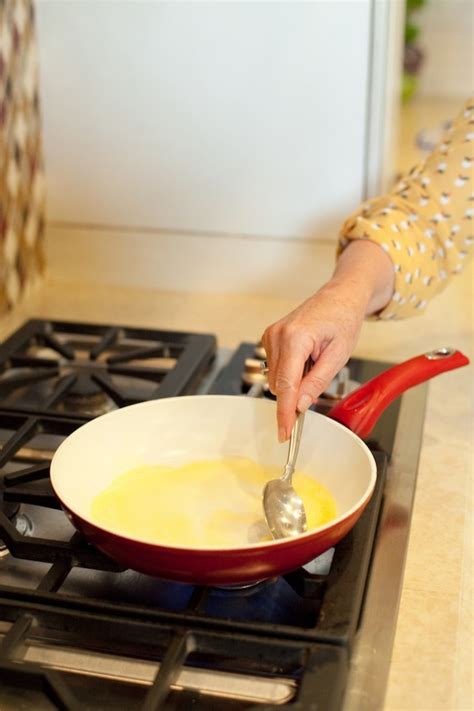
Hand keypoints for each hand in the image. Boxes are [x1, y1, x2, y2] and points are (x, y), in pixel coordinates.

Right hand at [261, 280, 365, 440]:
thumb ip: (318, 382)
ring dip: (294, 381)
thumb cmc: (343, 319)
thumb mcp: (339, 355)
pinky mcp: (269, 337)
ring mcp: (270, 335)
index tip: (284, 433)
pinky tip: (305, 357)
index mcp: (295, 338)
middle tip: (319, 378)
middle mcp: (277, 335)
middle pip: (279, 385)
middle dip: (296, 393)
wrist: (339, 296)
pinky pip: (275, 368)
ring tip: (315, 360)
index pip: (286, 386)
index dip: (285, 413)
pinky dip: (290, 371)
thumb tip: (301, 404)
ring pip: (276, 379)